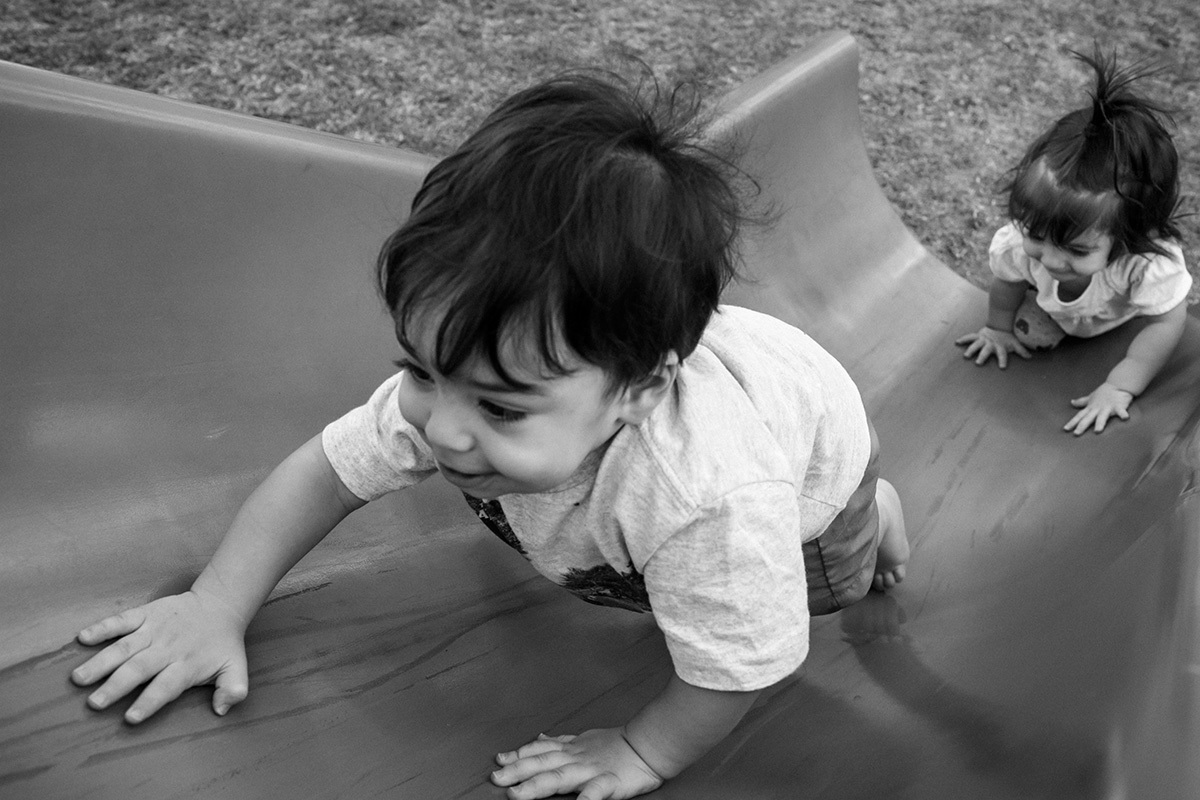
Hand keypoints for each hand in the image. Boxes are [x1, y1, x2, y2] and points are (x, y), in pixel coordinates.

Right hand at [71, 589, 249, 722]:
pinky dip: (103, 627)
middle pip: (139, 669)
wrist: (219, 606)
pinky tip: (83, 637)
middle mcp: (168, 648)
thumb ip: (232, 690)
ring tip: (79, 677)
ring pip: (124, 647)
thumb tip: (222, 709)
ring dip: (101, 662)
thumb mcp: (235, 668)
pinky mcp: (146, 614)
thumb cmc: (223, 644)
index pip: (166, 686)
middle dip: (116, 686)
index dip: (149, 702)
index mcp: (187, 665)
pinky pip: (122, 620)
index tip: (130, 718)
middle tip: (95, 703)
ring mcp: (155, 630)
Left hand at [491, 729, 664, 799]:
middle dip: (517, 772)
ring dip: (537, 786)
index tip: (499, 761)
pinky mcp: (609, 783)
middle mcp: (575, 759)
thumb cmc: (615, 744)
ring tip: (518, 795)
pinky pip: (595, 792)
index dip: (518, 756)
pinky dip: (585, 799)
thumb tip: (539, 738)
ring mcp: (591, 771)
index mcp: (570, 750)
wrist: (647, 745)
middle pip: (542, 765)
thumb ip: (560, 742)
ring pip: (559, 778)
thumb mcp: (583, 739)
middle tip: (496, 779)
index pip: (538, 752)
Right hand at [955, 327, 1030, 368]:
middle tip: (978, 363)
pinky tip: (957, 342)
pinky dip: (963, 339)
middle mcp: (991, 344)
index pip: (1002, 354)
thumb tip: (1030, 357)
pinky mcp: (978, 336)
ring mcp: (983, 340)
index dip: (1003, 360)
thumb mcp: (1015, 343)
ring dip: (971, 350)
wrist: (1000, 324)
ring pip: (976, 345)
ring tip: (966, 356)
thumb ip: (1021, 351)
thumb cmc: (1007, 337)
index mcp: (1000, 347)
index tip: (1002, 367)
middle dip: (982, 356)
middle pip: (986, 351)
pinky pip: (969, 337)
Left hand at [1064, 382, 1132, 434]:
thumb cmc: (1103, 393)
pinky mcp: (1119, 406)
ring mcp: (1107, 408)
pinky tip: (1125, 418)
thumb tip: (1072, 402)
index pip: (1079, 416)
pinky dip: (1123, 414)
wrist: (1117, 384)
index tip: (1065, 429)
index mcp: (1091, 408)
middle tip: (1076, 433)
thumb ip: (1082, 402)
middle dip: (1082, 426)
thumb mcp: (1091, 398)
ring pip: (1102, 417)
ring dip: (1100, 423)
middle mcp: (1097, 409)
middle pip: (1088, 418)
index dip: (1072, 422)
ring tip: (1097, 431)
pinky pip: (1121, 411)